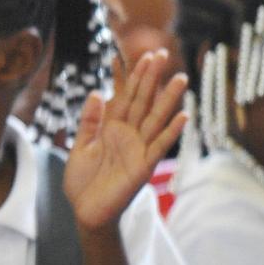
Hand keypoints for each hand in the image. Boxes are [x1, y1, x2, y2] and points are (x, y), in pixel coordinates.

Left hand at [62, 49, 187, 230]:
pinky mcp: (144, 166)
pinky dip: (171, 131)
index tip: (141, 55)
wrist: (85, 211)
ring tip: (181, 78)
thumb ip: (88, 121)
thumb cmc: (82, 180)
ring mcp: (138, 149)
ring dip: (168, 99)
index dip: (132, 76)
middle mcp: (128, 134)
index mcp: (110, 127)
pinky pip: (159, 146)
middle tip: (162, 53)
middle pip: (142, 100)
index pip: (124, 95)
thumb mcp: (80, 147)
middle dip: (151, 78)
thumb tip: (97, 92)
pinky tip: (183, 115)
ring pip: (155, 118)